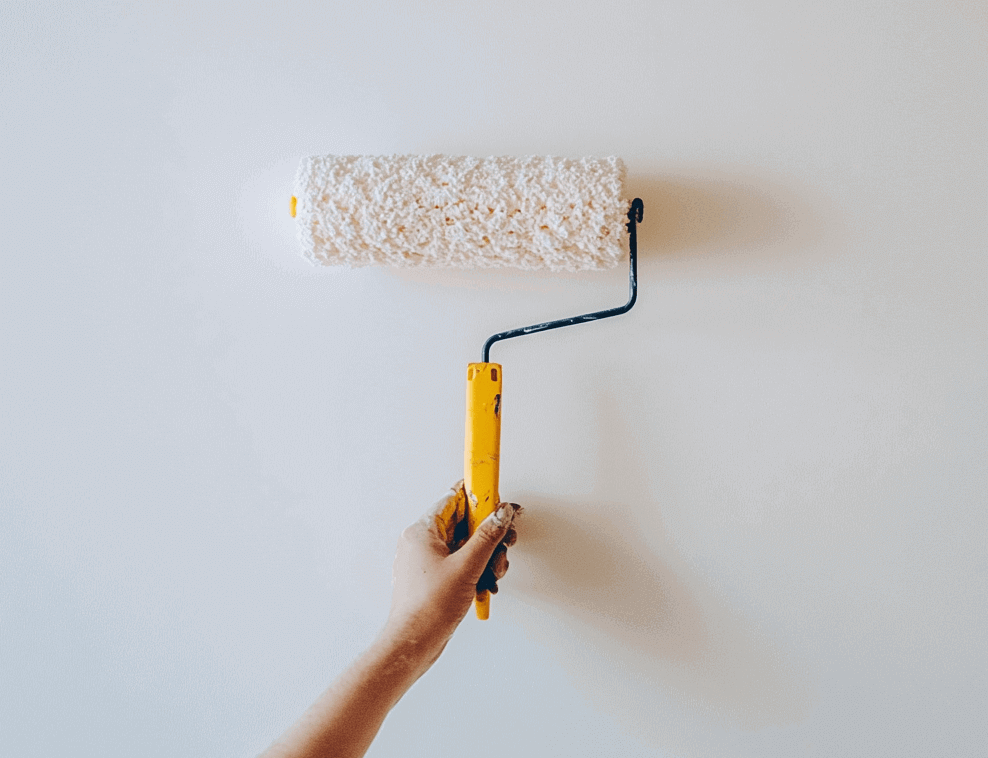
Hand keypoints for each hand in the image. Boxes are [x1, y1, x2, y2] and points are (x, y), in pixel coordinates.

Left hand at [381, 482, 519, 664]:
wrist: (414, 643)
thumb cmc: (428, 607)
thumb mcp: (466, 566)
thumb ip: (487, 537)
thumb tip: (500, 514)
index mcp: (422, 532)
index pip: (453, 500)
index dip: (478, 498)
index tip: (496, 498)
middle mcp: (421, 543)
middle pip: (463, 525)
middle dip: (488, 536)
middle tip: (505, 543)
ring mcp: (427, 561)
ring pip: (464, 546)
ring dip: (485, 557)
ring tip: (494, 572)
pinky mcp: (433, 578)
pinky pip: (459, 564)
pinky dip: (475, 571)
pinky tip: (485, 585)